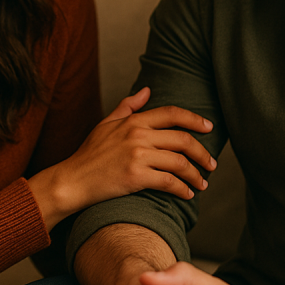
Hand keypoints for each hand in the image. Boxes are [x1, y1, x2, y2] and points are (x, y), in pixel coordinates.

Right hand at [29, 88, 216, 227]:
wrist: (72, 181)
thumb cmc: (89, 154)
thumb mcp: (106, 124)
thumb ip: (128, 106)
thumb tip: (147, 90)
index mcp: (134, 121)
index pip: (172, 114)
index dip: (195, 120)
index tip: (209, 128)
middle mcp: (138, 135)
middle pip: (183, 139)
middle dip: (203, 153)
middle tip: (212, 163)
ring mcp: (137, 155)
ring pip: (180, 162)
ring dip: (196, 174)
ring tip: (202, 184)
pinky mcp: (136, 176)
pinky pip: (169, 181)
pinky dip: (182, 189)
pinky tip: (187, 194)